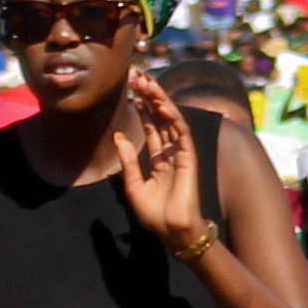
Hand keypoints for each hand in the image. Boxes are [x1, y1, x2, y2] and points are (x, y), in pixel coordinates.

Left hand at [113, 73, 209, 251]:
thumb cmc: (154, 214)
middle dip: (150, 96)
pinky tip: (161, 102)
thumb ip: (128, 160)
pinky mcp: (189, 157)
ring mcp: (181, 153)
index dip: (142, 108)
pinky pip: (181, 132)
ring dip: (160, 100)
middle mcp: (170, 152)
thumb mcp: (133, 185)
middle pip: (161, 118)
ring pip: (171, 120)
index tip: (132, 89)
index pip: (151, 127)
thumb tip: (119, 135)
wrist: (171, 231)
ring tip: (148, 82)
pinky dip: (172, 116)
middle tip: (139, 76)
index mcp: (158, 159)